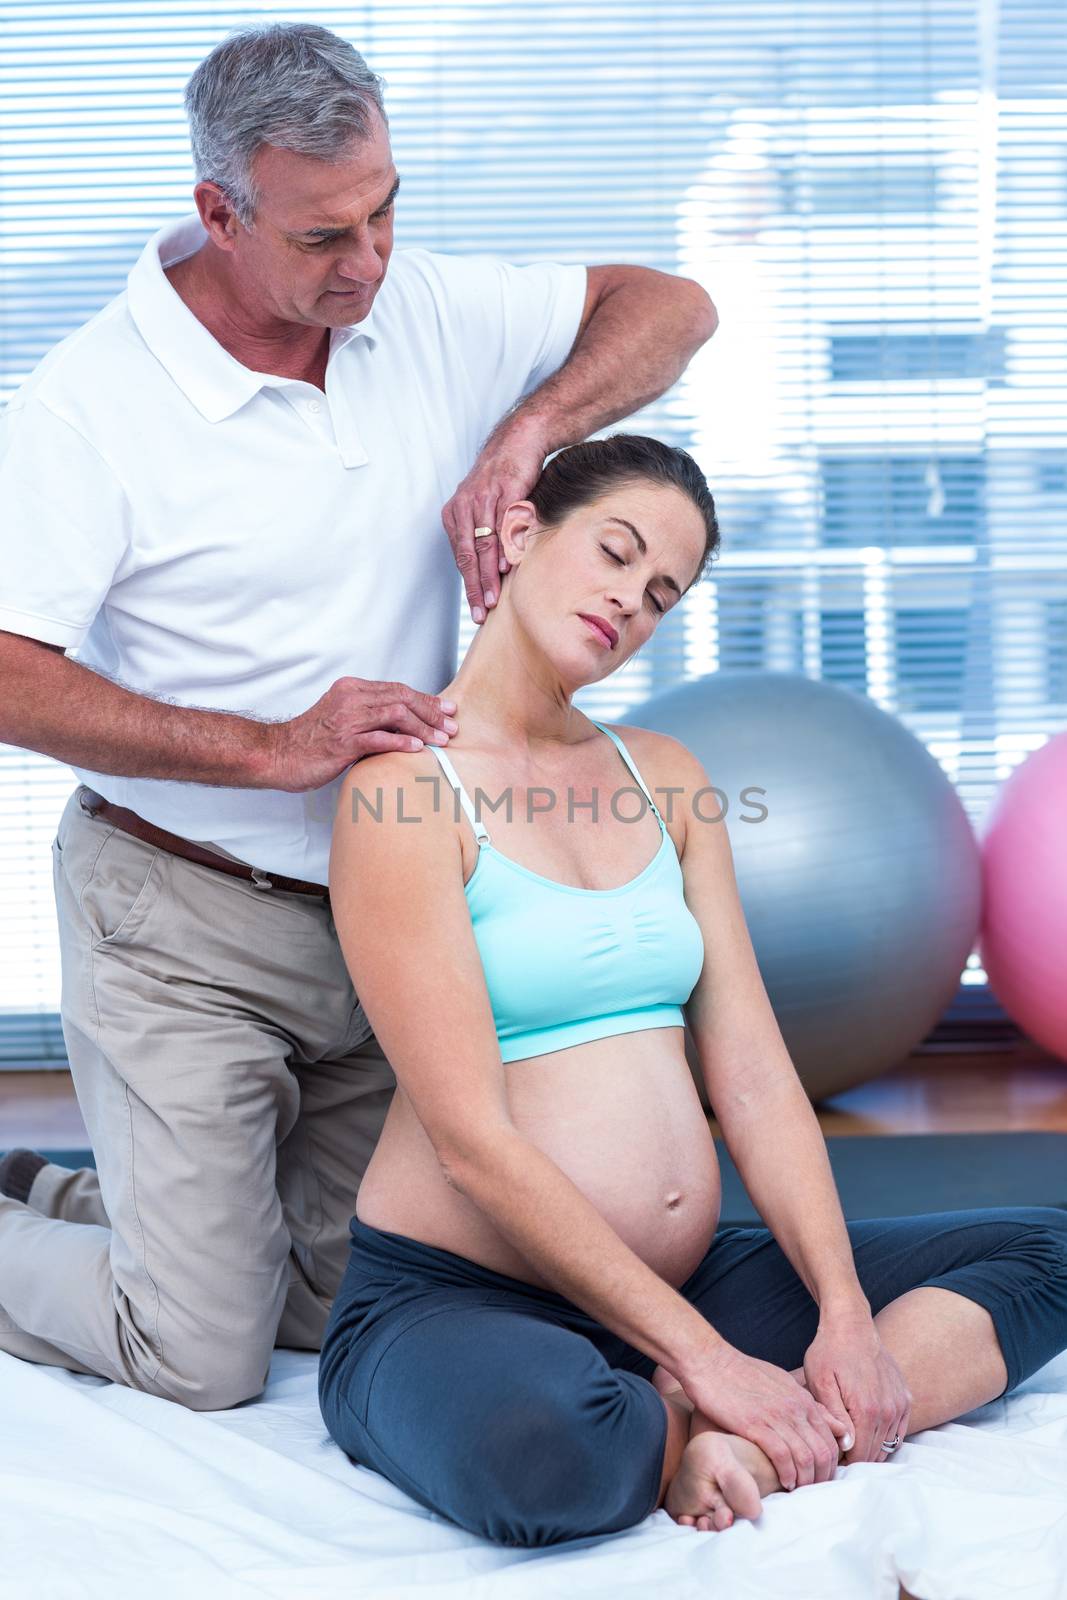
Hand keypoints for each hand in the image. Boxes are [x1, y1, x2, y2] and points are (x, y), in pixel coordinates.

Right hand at [266, 676, 457, 791]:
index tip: (447, 709)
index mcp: (352, 689)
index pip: (398, 689)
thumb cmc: (312, 741)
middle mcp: (350, 698)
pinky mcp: (342, 742)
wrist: (279, 754)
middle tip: (452, 725)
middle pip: (402, 698)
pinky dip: (401, 743)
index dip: (426, 699)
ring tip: (441, 739)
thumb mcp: (343, 718)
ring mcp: (346, 719)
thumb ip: (370, 716)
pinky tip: (418, 749)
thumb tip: (406, 725)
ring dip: (423, 727)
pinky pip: (379, 739)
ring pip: (395, 715)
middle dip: (431, 712)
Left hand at [441, 421, 547, 623]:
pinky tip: (506, 567)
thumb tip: (490, 571)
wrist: (518, 441)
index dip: (469, 585)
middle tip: (482, 611)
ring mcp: (484, 498)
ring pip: (484, 544)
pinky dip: (504, 547)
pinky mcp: (505, 490)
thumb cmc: (503, 479)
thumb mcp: (485, 507)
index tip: (477, 609)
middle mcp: (465, 506)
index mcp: (455, 514)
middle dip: (476, 587)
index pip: (460, 557)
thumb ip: (484, 536)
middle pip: (469, 555)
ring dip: (489, 574)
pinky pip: (503, 525)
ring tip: (495, 597)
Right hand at [680, 1343, 852, 1490]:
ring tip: (797, 1490)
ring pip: (806, 1457)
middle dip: (822, 1477)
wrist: (710, 1361)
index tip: (821, 1477)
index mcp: (802, 1398)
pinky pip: (782, 1456)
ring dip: (805, 1480)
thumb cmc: (741, 1373)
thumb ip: (803, 1403)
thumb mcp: (780, 1382)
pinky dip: (787, 1474)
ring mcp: (776, 1416)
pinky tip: (782, 1482)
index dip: (830, 1464)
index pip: (830, 1439)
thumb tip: (825, 1419)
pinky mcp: (755, 1424)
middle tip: (812, 1489)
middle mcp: (795, 1407)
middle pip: (823, 1451)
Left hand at [801, 1309, 911, 1466]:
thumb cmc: (829, 1352)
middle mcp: (889, 1411)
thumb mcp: (820, 1382)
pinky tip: (866, 1427)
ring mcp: (900, 1404)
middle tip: (836, 1444)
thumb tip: (848, 1446)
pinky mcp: (906, 1398)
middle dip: (855, 1456)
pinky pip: (898, 1432)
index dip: (842, 1461)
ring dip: (870, 1447)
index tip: (828, 1452)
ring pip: (887, 1445)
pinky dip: (883, 1436)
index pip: (859, 1456)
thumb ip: (834, 1416)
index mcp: (867, 1410)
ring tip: (849, 1435)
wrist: (851, 1325)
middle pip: (874, 1454)